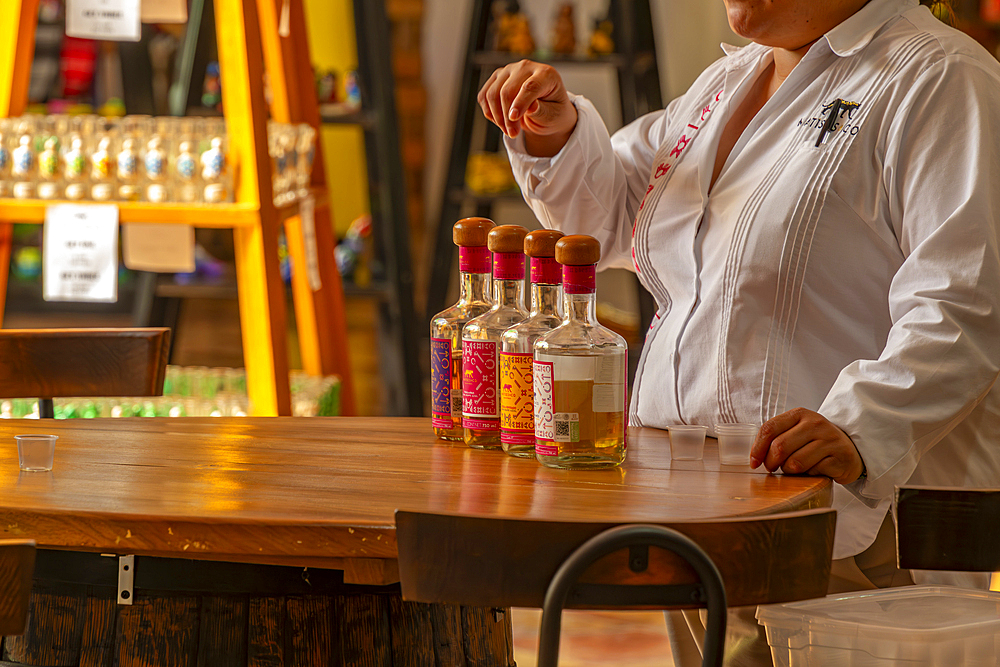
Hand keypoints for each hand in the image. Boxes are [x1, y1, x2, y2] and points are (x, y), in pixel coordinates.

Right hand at [477, 60, 577, 155]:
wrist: (545, 109)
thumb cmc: (552, 111)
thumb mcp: (553, 115)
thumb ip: (542, 110)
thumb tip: (531, 107)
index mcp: (546, 74)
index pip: (530, 86)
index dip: (520, 103)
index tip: (514, 118)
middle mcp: (526, 67)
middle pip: (507, 91)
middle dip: (507, 117)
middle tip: (513, 134)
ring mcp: (509, 70)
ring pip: (492, 94)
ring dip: (497, 117)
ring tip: (509, 130)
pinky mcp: (497, 78)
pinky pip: (484, 96)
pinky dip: (489, 112)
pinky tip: (500, 121)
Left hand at [749, 407, 864, 484]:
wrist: (850, 449)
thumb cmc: (816, 442)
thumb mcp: (797, 431)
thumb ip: (777, 437)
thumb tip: (755, 457)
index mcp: (799, 414)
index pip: (769, 428)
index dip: (757, 448)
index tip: (754, 462)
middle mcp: (815, 423)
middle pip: (779, 447)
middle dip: (771, 463)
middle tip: (773, 468)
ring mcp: (829, 439)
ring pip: (795, 462)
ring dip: (789, 471)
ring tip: (795, 469)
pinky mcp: (840, 457)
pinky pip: (812, 472)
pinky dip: (808, 475)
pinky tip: (813, 470)